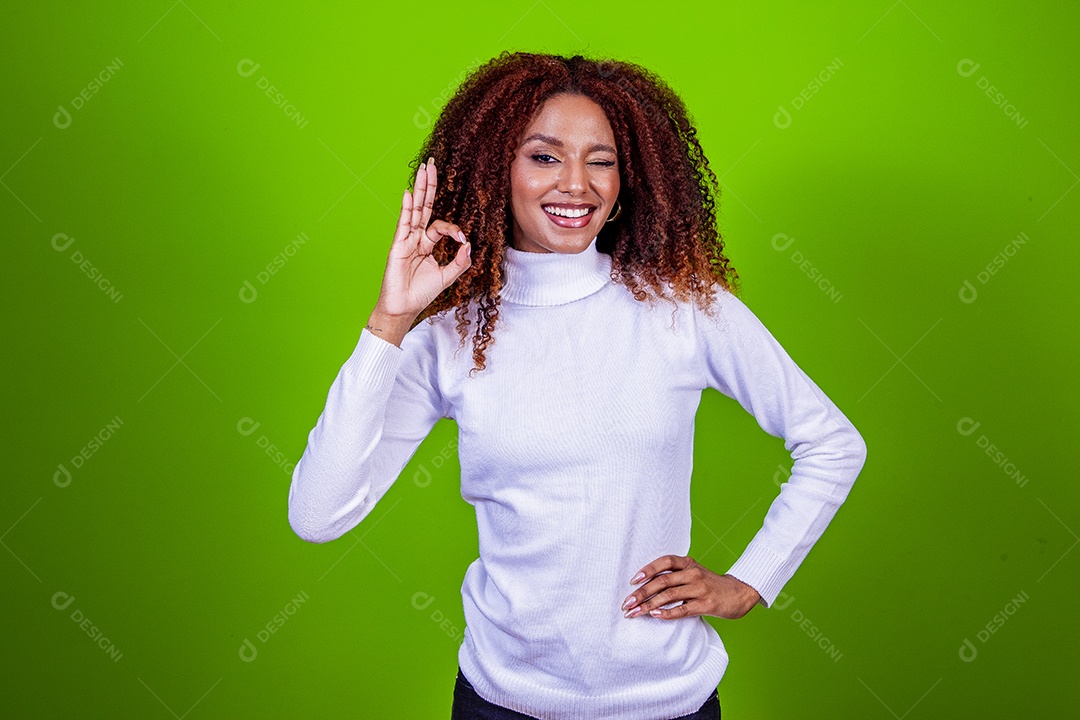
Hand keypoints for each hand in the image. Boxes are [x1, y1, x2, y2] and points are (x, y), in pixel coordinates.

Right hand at [374, 157, 470, 320]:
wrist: (403, 308)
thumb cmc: (421, 294)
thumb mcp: (447, 278)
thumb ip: (460, 262)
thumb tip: (469, 245)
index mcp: (427, 245)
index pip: (441, 226)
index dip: (454, 230)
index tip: (462, 240)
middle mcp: (416, 239)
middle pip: (425, 207)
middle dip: (430, 186)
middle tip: (433, 165)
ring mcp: (406, 240)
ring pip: (415, 210)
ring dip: (420, 189)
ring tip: (424, 169)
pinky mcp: (398, 245)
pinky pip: (404, 223)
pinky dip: (407, 208)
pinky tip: (409, 193)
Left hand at [621, 555, 760, 620]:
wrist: (739, 593)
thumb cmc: (710, 584)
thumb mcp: (693, 573)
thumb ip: (674, 575)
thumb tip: (645, 584)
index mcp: (688, 563)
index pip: (664, 562)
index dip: (648, 569)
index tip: (633, 581)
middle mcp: (693, 573)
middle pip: (662, 581)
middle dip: (641, 593)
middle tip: (626, 603)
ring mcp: (700, 588)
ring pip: (669, 596)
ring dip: (648, 605)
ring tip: (634, 613)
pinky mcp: (707, 604)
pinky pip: (683, 609)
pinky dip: (667, 613)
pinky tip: (655, 616)